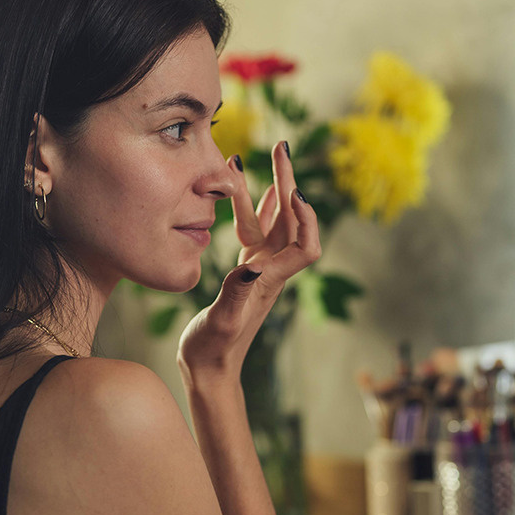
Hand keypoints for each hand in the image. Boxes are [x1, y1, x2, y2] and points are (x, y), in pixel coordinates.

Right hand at [178, 142, 320, 381]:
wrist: (209, 368)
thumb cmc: (212, 350)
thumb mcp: (221, 324)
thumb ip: (236, 295)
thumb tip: (251, 267)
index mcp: (270, 282)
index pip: (304, 246)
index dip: (305, 218)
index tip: (291, 191)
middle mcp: (271, 273)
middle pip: (292, 223)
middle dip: (289, 183)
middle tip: (283, 145)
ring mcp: (260, 271)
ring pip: (273, 222)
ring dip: (273, 188)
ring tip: (269, 154)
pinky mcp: (247, 272)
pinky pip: (257, 232)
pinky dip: (257, 207)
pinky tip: (255, 190)